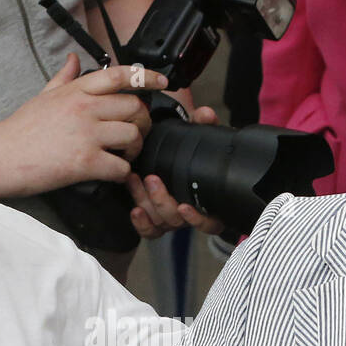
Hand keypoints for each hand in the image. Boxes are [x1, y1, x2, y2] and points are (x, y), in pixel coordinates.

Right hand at [0, 53, 167, 195]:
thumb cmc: (19, 131)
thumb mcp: (42, 96)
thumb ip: (63, 78)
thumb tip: (74, 59)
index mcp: (76, 91)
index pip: (121, 76)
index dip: (148, 77)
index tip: (162, 82)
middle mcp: (84, 108)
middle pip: (135, 108)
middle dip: (143, 123)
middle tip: (137, 134)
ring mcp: (86, 135)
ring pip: (133, 136)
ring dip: (135, 149)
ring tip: (124, 156)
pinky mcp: (85, 162)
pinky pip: (121, 167)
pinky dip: (123, 173)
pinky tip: (114, 174)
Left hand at [126, 105, 224, 238]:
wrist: (168, 152)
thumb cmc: (188, 149)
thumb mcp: (196, 135)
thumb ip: (202, 124)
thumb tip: (206, 114)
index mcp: (208, 201)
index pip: (211, 222)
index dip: (199, 219)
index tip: (185, 206)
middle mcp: (190, 213)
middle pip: (178, 221)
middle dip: (162, 201)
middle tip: (152, 179)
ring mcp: (171, 218)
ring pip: (160, 222)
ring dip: (146, 202)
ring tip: (135, 180)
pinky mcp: (154, 221)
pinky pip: (149, 231)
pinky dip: (141, 223)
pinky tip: (134, 209)